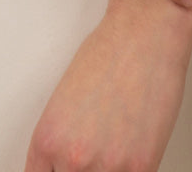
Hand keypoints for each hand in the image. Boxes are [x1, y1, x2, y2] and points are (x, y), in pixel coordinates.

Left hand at [23, 0, 191, 171]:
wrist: (145, 32)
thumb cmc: (110, 52)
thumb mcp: (66, 101)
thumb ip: (66, 139)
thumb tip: (71, 162)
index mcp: (47, 139)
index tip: (62, 169)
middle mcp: (71, 157)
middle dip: (79, 170)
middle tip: (94, 151)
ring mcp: (106, 166)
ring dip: (106, 169)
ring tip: (115, 145)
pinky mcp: (139, 167)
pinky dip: (130, 169)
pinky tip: (131, 151)